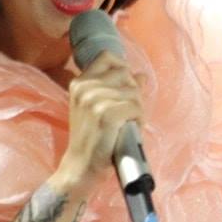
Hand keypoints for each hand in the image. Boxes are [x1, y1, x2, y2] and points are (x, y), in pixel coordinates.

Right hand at [58, 51, 143, 191]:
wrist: (82, 165)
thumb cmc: (93, 137)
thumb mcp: (98, 108)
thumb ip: (117, 88)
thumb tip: (141, 75)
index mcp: (80, 82)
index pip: (107, 57)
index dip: (122, 69)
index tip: (123, 87)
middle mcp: (85, 87)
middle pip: (125, 74)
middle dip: (133, 92)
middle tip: (127, 112)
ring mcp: (95, 100)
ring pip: (133, 91)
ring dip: (137, 108)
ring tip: (127, 123)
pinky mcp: (107, 114)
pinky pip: (136, 107)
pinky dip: (139, 119)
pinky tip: (130, 128)